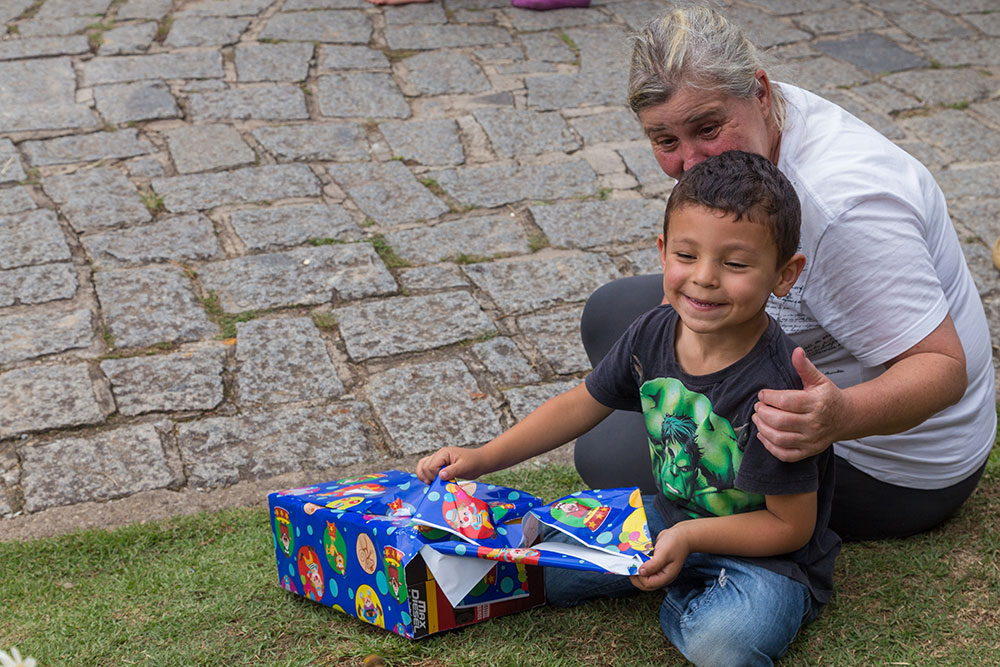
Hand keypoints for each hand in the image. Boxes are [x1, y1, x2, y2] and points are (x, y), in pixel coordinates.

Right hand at [415, 446, 488, 484]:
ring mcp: (438, 459)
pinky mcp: (439, 464)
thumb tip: (440, 476)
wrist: (480, 461)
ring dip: (424, 476)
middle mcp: (439, 455)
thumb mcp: (464, 467)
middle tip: (439, 483)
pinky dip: (426, 475)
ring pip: (422, 466)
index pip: (430, 466)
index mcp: (443, 454)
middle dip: (429, 477)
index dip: (434, 476)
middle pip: (424, 466)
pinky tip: (430, 482)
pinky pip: (426, 467)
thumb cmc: (473, 463)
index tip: (443, 481)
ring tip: (430, 483)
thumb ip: (452, 471)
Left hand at [630, 527, 688, 590]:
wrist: (683, 534)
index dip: (639, 577)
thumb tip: (641, 572)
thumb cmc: (675, 543)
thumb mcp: (664, 553)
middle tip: (629, 565)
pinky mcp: (657, 564)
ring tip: (631, 562)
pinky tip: (636, 558)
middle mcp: (662, 576)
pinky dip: (640, 565)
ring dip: (636, 571)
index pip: (648, 583)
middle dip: (635, 577)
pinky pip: (646, 569)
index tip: (633, 565)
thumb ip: (653, 565)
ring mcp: (660, 570)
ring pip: (645, 577)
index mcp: (666, 576)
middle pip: (645, 584)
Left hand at [753, 347, 843, 462]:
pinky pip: (785, 454)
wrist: (846, 418)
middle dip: (763, 413)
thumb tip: (796, 351)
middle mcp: (814, 424)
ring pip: (780, 438)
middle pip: (780, 421)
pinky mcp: (808, 452)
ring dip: (762, 429)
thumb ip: (805, 366)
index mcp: (816, 403)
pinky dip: (770, 447)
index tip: (762, 394)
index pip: (786, 401)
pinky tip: (762, 435)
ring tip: (757, 418)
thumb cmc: (828, 397)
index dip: (769, 397)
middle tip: (757, 406)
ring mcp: (812, 440)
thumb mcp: (819, 379)